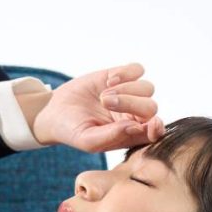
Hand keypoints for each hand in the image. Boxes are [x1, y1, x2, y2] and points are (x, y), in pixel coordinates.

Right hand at [32, 62, 164, 152]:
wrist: (55, 111)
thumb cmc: (72, 131)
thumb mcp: (87, 140)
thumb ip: (111, 137)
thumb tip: (135, 126)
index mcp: (130, 135)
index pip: (155, 133)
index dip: (156, 128)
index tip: (150, 124)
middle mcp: (134, 115)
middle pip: (151, 107)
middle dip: (130, 103)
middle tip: (105, 103)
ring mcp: (129, 95)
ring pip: (146, 88)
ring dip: (124, 90)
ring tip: (103, 96)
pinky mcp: (121, 76)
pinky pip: (137, 70)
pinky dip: (125, 74)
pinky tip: (108, 81)